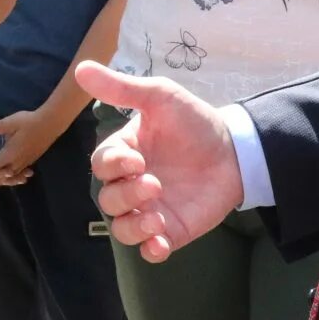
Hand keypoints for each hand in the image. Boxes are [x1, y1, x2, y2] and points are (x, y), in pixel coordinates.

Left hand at [0, 104, 65, 188]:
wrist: (51, 124)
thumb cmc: (31, 122)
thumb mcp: (14, 121)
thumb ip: (0, 126)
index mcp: (10, 154)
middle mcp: (16, 162)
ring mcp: (24, 163)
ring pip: (9, 177)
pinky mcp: (30, 161)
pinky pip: (17, 174)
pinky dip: (9, 177)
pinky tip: (8, 176)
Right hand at [79, 60, 243, 260]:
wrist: (237, 150)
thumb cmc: (194, 122)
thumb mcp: (159, 97)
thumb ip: (121, 88)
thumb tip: (81, 69)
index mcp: (125, 154)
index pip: (102, 165)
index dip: (113, 165)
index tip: (137, 159)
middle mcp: (132, 184)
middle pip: (108, 199)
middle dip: (126, 195)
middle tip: (154, 184)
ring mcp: (151, 209)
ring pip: (122, 228)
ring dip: (133, 226)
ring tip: (155, 217)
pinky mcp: (172, 230)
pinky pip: (150, 250)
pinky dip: (150, 250)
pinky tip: (160, 243)